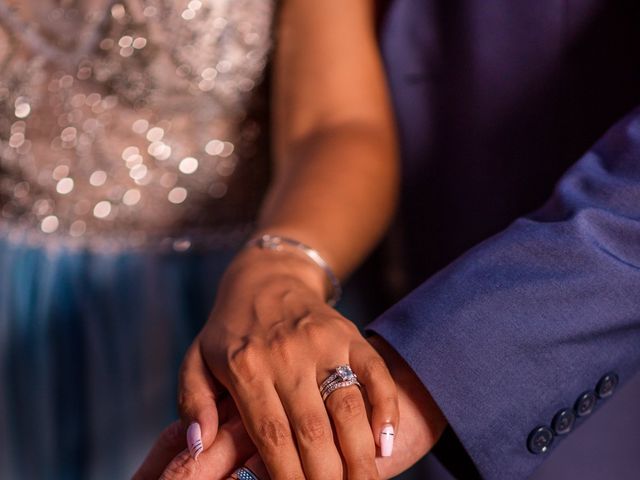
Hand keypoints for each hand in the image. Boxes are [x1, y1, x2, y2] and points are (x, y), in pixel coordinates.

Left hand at [177, 246, 399, 478]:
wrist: (266, 277)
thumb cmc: (230, 329)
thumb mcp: (196, 360)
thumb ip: (193, 404)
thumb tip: (200, 447)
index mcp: (245, 366)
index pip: (272, 435)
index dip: (289, 477)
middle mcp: (286, 354)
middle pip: (313, 429)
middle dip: (327, 477)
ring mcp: (323, 342)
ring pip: (348, 406)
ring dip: (359, 455)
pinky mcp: (349, 333)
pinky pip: (375, 372)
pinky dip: (386, 409)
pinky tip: (387, 444)